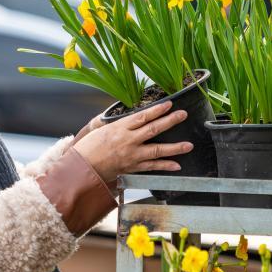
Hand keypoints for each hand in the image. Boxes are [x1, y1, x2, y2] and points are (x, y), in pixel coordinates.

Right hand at [72, 101, 191, 184]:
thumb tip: (131, 116)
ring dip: (175, 148)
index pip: (142, 116)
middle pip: (153, 129)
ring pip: (157, 150)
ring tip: (188, 145)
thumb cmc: (89, 147)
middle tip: (183, 115)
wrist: (82, 168)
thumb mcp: (101, 129)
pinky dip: (165, 166)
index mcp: (120, 128)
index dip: (157, 110)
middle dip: (170, 121)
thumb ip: (119, 123)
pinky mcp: (133, 168)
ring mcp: (132, 155)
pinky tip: (177, 165)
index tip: (169, 104)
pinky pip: (152, 167)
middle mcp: (128, 141)